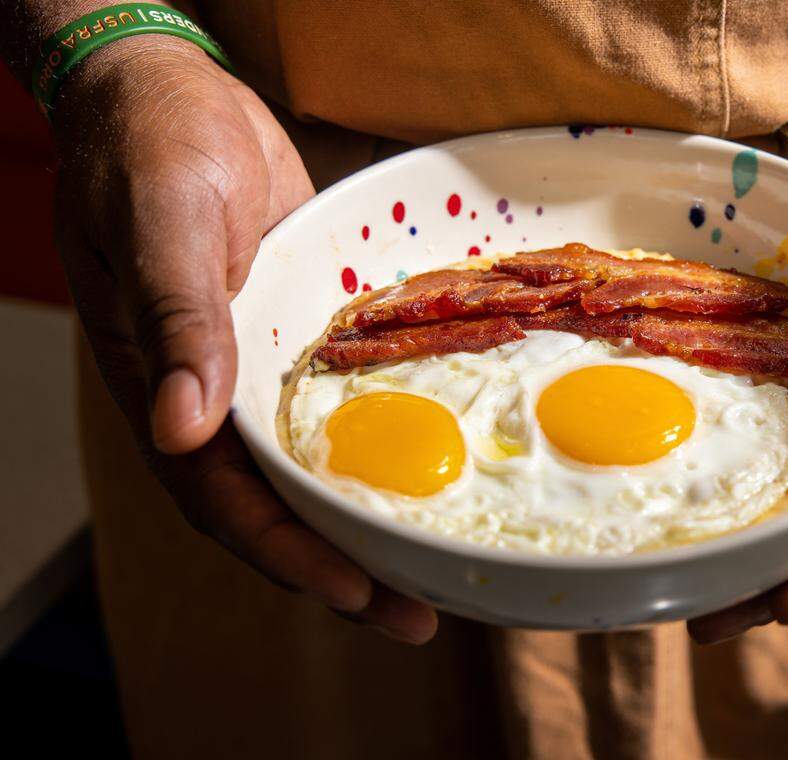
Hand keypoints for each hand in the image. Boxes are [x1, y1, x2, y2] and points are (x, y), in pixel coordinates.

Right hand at [53, 36, 435, 642]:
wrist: (174, 93)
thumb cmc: (151, 148)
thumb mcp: (162, 222)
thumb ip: (175, 318)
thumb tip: (183, 427)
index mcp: (167, 390)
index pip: (227, 501)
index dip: (291, 554)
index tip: (359, 593)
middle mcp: (217, 397)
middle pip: (281, 504)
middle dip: (346, 562)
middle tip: (421, 612)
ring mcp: (262, 369)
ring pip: (317, 464)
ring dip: (370, 515)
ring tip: (437, 560)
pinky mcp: (302, 335)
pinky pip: (343, 403)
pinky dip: (382, 441)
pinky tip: (435, 460)